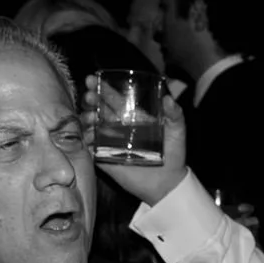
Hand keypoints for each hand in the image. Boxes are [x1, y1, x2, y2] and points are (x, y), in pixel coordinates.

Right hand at [82, 71, 188, 205]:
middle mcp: (118, 127)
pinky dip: (86, 141)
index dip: (102, 88)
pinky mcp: (105, 159)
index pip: (113, 98)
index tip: (91, 79)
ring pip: (92, 126)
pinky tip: (88, 137)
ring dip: (86, 119)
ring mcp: (110, 142)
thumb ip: (175, 114)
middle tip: (89, 96)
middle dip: (91, 100)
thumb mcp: (177, 131)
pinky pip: (91, 148)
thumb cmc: (173, 155)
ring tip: (90, 117)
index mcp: (132, 117)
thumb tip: (168, 98)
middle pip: (99, 109)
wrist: (168, 183)